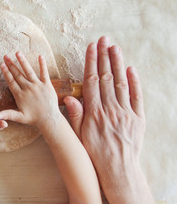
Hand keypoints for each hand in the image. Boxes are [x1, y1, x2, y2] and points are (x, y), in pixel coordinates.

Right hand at [0, 52, 60, 129]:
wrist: (49, 119)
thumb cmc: (34, 119)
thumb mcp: (19, 117)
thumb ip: (8, 114)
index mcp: (20, 95)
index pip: (11, 81)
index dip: (6, 72)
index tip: (1, 64)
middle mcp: (28, 88)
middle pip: (18, 74)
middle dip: (11, 64)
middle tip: (5, 56)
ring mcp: (38, 85)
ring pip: (29, 71)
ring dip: (23, 61)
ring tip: (18, 53)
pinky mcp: (47, 85)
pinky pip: (44, 73)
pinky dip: (42, 64)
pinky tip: (40, 56)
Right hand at [64, 37, 153, 203]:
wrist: (117, 168)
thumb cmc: (95, 151)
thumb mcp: (79, 135)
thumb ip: (75, 115)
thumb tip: (70, 97)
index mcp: (94, 112)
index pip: (92, 81)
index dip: (91, 62)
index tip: (91, 48)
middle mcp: (110, 109)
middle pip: (107, 77)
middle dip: (104, 56)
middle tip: (103, 40)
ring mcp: (126, 112)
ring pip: (121, 83)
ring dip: (118, 63)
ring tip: (115, 47)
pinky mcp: (138, 118)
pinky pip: (137, 96)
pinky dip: (134, 82)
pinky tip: (131, 69)